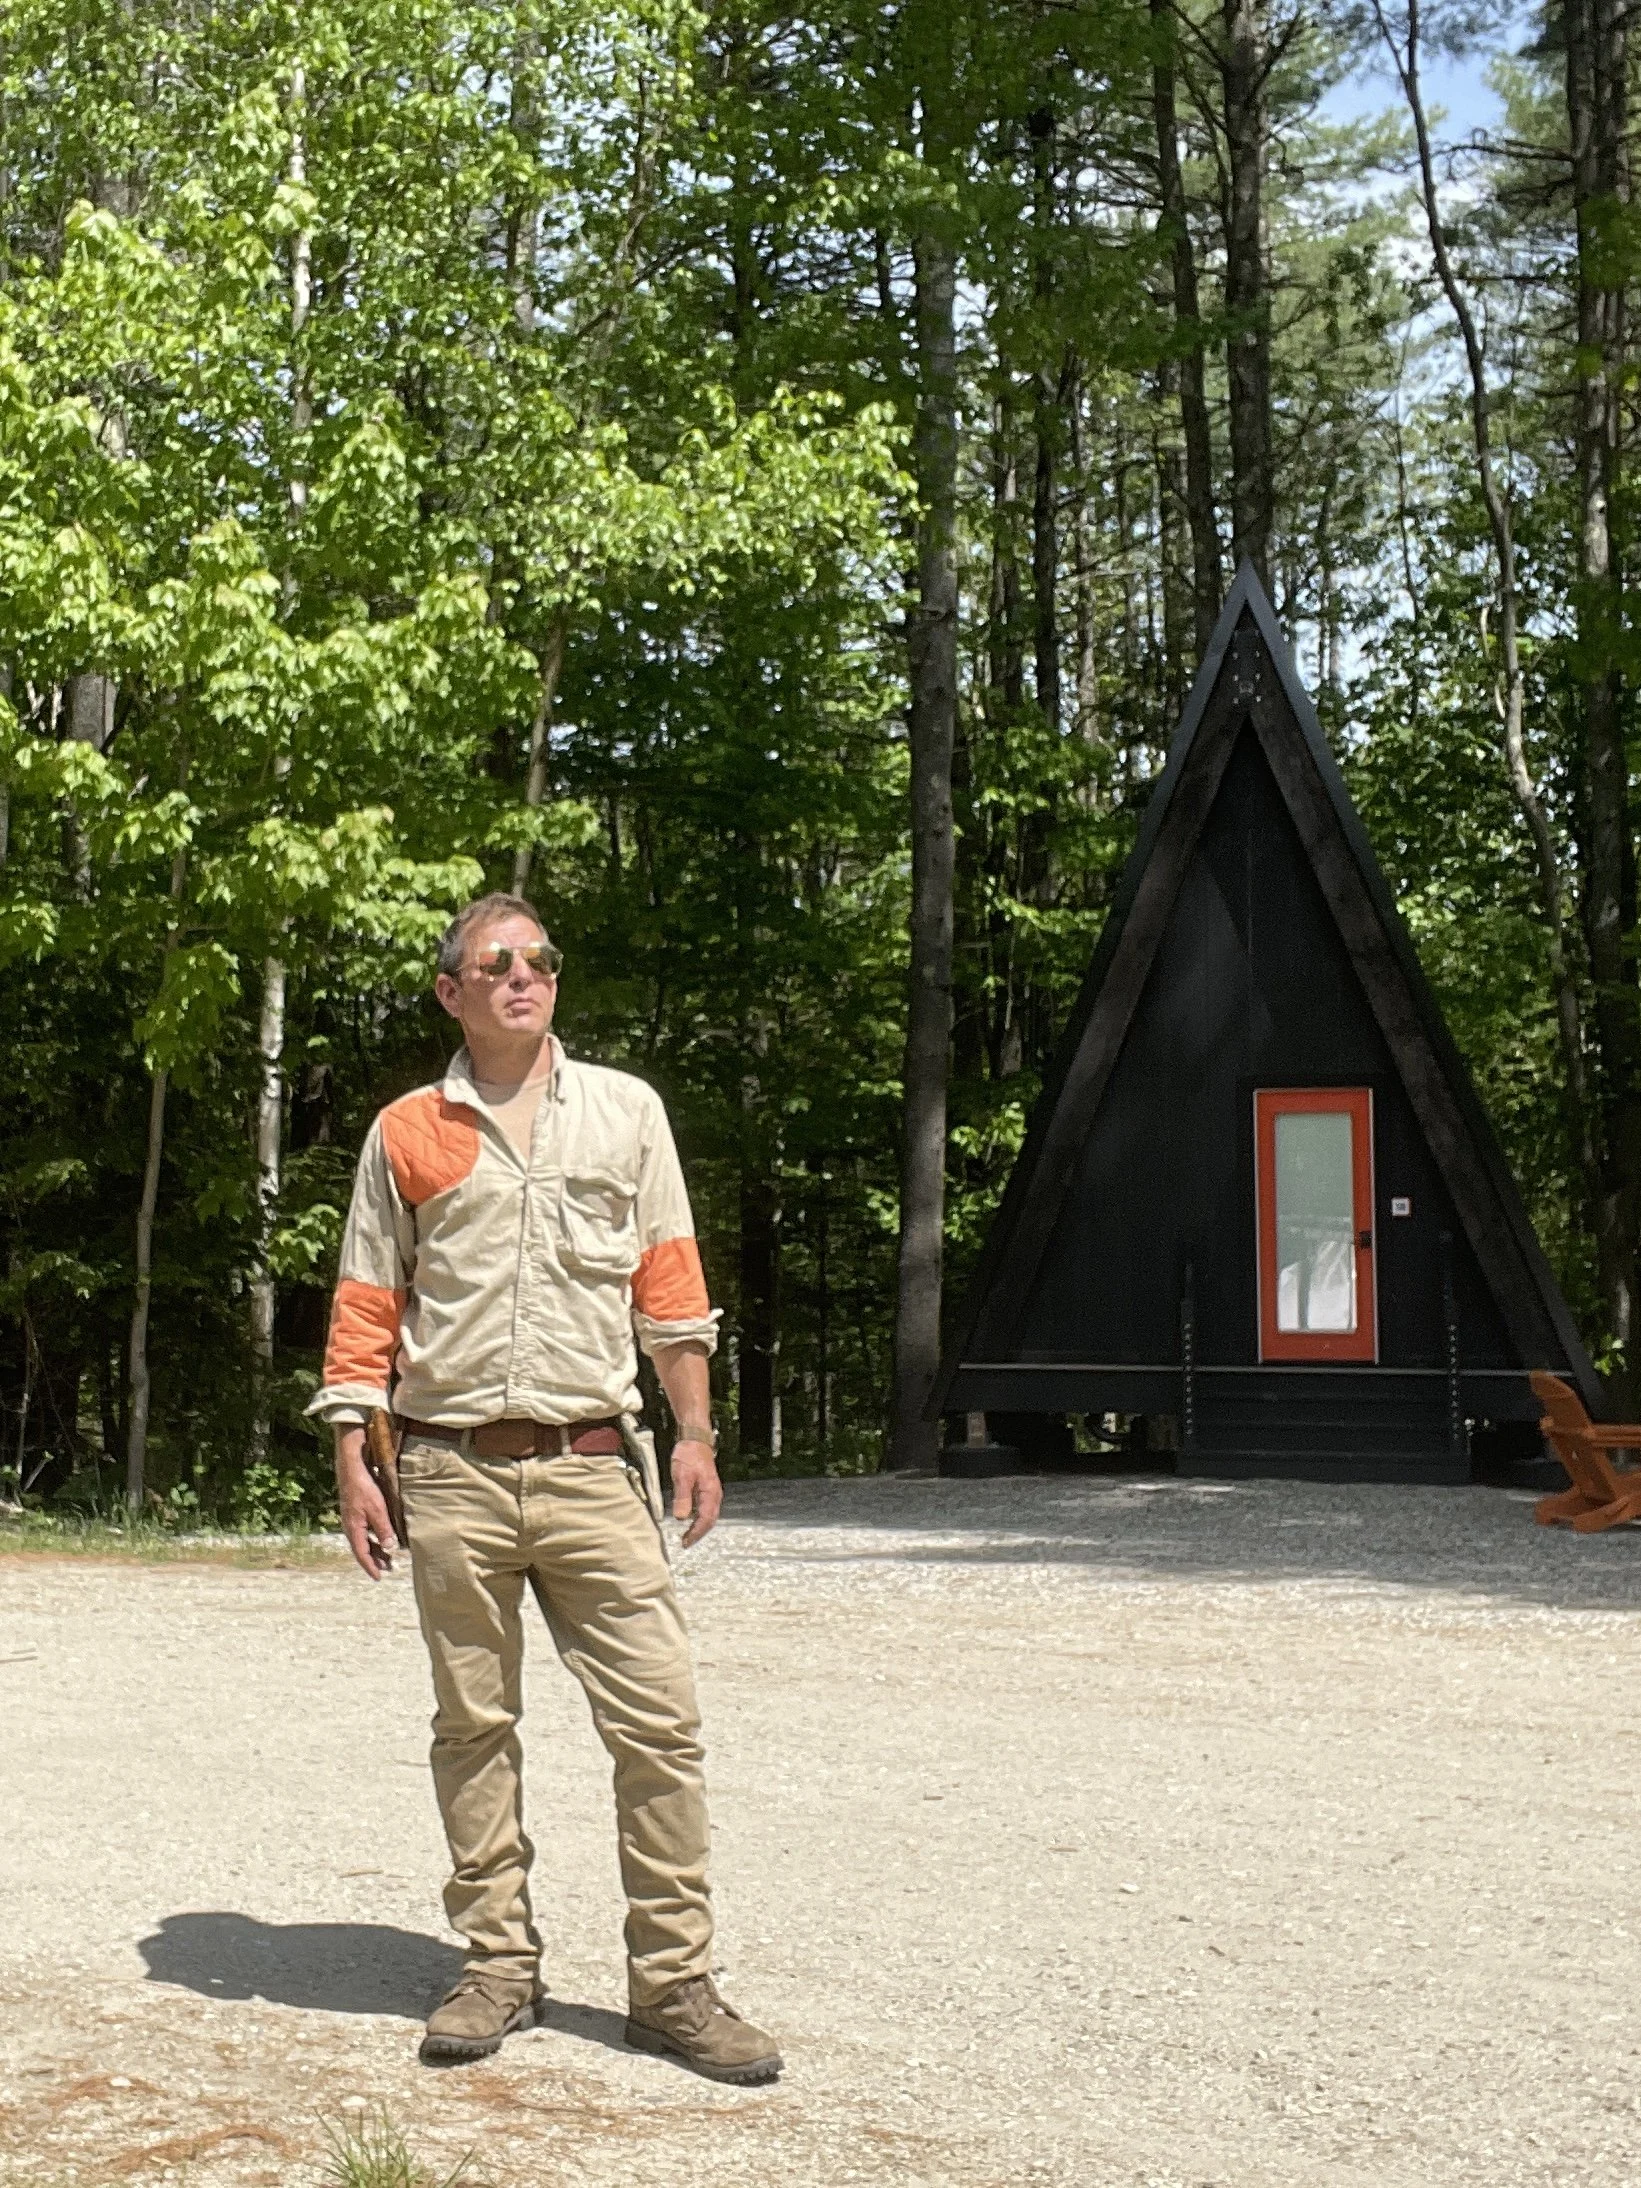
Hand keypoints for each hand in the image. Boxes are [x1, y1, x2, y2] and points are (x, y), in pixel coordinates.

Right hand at [335, 1425, 395, 1578]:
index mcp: (354, 1529)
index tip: (379, 1577)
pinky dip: (374, 1538)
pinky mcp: (355, 1511)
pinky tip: (382, 1537)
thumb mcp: (378, 1509)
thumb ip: (383, 1529)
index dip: (370, 1567)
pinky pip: (364, 1531)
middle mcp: (350, 1527)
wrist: (351, 1467)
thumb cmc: (364, 1487)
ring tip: (388, 1557)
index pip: (361, 1554)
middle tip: (389, 1568)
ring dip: (375, 1549)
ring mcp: (352, 1519)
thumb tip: (390, 1548)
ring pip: (364, 1540)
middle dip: (375, 1560)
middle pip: (362, 1549)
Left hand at [669, 1435, 721, 1547]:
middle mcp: (714, 1495)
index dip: (696, 1533)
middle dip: (699, 1533)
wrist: (695, 1440)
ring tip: (687, 1536)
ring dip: (699, 1527)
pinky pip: (706, 1509)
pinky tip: (690, 1520)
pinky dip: (699, 1519)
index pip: (706, 1519)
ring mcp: (712, 1492)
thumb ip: (682, 1497)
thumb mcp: (682, 1476)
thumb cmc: (689, 1455)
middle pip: (710, 1520)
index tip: (686, 1542)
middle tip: (686, 1543)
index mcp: (710, 1493)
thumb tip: (681, 1518)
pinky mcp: (707, 1489)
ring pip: (709, 1515)